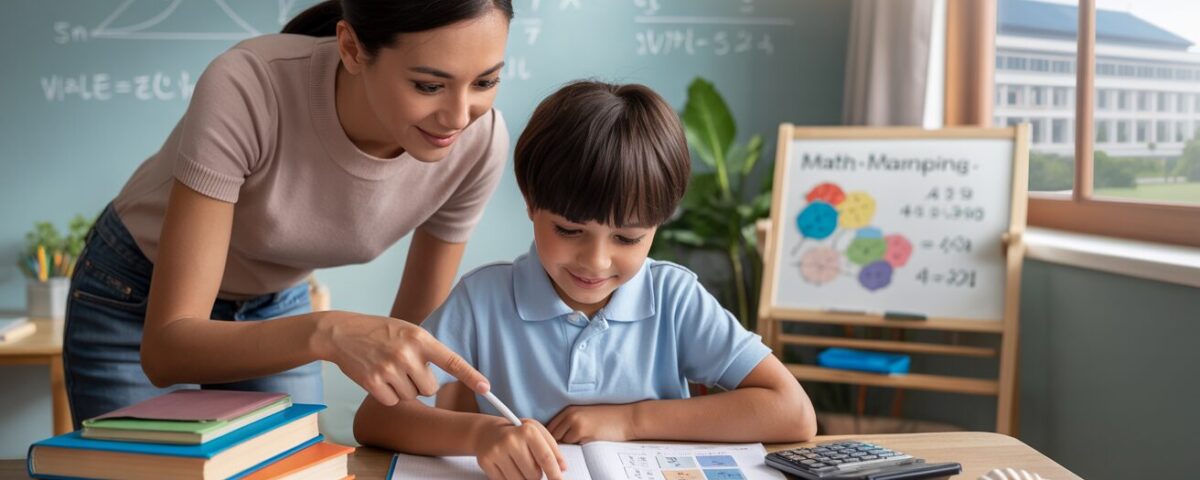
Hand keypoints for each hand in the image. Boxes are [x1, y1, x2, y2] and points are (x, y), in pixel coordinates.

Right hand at [319, 312, 489, 405]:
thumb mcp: (407, 330)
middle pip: (430, 388)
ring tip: (388, 368)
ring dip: (402, 388)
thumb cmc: (379, 332)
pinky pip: (393, 402)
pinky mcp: (373, 382)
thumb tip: (446, 376)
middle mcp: (407, 353)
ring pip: (412, 396)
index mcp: (420, 338)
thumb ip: (426, 349)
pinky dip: (387, 395)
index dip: (470, 376)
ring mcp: (389, 368)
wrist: (342, 332)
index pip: (451, 360)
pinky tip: (377, 377)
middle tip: (405, 368)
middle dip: (421, 383)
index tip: (486, 388)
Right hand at [474, 418, 566, 479]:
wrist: (487, 431)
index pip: (546, 458)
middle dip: (537, 475)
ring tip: (520, 466)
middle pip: (534, 474)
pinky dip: (511, 479)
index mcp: (527, 431)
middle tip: (531, 465)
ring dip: (524, 478)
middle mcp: (511, 440)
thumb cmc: (516, 432)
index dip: (554, 474)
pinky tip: (509, 468)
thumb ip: (552, 448)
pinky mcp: (486, 462)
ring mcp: (497, 452)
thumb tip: (562, 468)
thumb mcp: (537, 432)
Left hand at [547, 404, 635, 442]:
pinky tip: (583, 447)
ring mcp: (575, 422)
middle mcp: (570, 414)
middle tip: (560, 451)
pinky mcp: (583, 431)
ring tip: (573, 448)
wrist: (627, 418)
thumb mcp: (586, 417)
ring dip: (565, 447)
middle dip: (554, 444)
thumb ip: (570, 424)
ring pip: (560, 442)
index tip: (552, 446)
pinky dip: (574, 449)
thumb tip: (556, 440)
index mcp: (569, 410)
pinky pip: (571, 445)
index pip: (548, 427)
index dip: (549, 439)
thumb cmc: (609, 420)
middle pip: (551, 435)